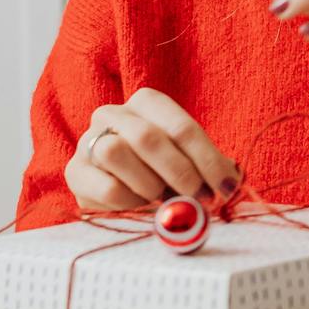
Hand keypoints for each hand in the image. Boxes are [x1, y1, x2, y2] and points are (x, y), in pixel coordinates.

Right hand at [67, 87, 237, 211]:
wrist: (116, 189)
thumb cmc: (161, 171)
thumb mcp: (189, 162)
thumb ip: (210, 168)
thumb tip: (233, 182)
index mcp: (147, 102)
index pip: (182, 127)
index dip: (207, 160)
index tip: (226, 188)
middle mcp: (113, 113)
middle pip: (148, 138)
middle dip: (180, 173)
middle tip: (198, 199)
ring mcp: (89, 140)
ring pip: (116, 153)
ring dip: (149, 184)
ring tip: (161, 198)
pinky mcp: (75, 172)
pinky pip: (105, 186)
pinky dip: (129, 201)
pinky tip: (138, 205)